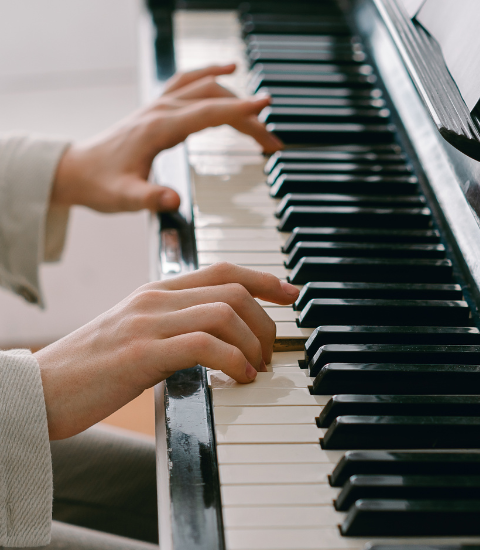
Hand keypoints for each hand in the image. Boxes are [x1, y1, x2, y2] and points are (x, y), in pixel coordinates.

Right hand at [35, 263, 298, 439]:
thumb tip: (218, 338)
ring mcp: (147, 323)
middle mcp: (155, 299)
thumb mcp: (137, 332)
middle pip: (232, 289)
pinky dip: (233, 360)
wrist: (40, 388)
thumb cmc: (91, 366)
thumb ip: (174, 325)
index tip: (290, 293)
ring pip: (224, 312)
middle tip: (271, 351)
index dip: (263, 278)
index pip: (222, 270)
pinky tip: (239, 378)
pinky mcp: (141, 353)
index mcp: (156, 291)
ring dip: (253, 343)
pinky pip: (204, 344)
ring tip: (257, 368)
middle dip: (265, 319)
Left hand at [51, 64, 282, 213]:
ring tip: (261, 117)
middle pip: (214, 101)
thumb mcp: (124, 198)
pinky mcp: (158, 108)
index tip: (266, 107)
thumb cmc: (100, 184)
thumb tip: (175, 201)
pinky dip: (212, 74)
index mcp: (158, 128)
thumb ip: (149, 198)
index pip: (207, 113)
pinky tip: (227, 70)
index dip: (239, 111)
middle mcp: (161, 110)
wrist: (77, 170)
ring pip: (206, 88)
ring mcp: (159, 105)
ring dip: (235, 98)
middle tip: (272, 143)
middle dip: (247, 118)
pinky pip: (189, 81)